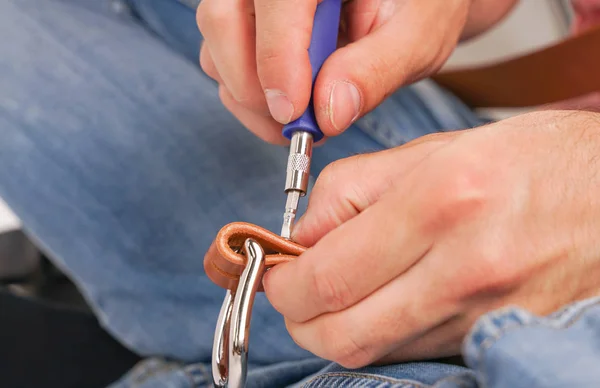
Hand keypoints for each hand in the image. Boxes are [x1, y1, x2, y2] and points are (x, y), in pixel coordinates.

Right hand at [196, 0, 515, 143]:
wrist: (406, 3)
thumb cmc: (415, 8)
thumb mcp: (416, 34)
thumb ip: (376, 69)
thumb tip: (328, 113)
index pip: (278, 2)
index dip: (277, 59)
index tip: (293, 115)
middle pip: (222, 19)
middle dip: (251, 87)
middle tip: (291, 128)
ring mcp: (252, 0)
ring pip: (215, 45)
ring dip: (248, 97)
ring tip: (300, 119)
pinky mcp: (244, 23)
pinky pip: (220, 60)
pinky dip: (247, 95)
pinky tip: (290, 105)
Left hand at [263, 110, 599, 367]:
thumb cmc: (533, 162)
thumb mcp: (437, 149)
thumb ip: (354, 188)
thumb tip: (301, 233)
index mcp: (441, 203)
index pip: (328, 274)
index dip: (285, 283)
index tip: (276, 272)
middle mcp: (465, 269)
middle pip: (342, 333)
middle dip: (300, 319)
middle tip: (294, 291)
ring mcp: (485, 316)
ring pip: (374, 351)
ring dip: (336, 328)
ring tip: (337, 292)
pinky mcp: (497, 340)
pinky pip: (415, 352)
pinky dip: (380, 335)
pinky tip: (382, 304)